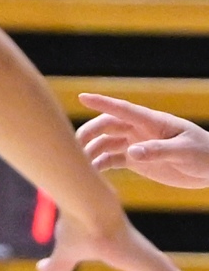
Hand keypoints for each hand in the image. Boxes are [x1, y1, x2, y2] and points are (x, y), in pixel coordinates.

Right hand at [77, 93, 208, 187]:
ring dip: (91, 151)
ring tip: (79, 164)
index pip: (123, 110)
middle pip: (106, 126)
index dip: (103, 103)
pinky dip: (99, 165)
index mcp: (153, 122)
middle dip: (88, 133)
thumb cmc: (205, 154)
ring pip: (105, 143)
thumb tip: (131, 152)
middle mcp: (140, 130)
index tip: (82, 97)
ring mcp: (137, 144)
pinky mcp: (136, 160)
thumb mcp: (184, 151)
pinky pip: (111, 159)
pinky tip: (91, 173)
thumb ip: (158, 150)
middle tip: (74, 147)